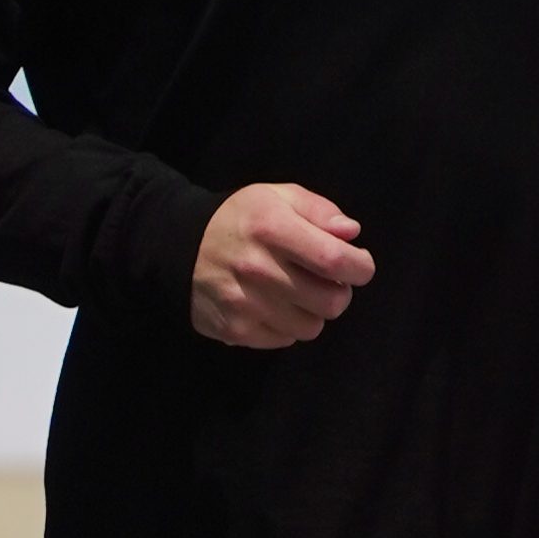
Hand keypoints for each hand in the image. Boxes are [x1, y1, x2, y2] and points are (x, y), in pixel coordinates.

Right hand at [191, 183, 374, 348]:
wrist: (178, 246)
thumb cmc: (241, 220)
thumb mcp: (278, 197)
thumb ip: (319, 211)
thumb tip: (351, 234)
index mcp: (272, 227)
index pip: (335, 260)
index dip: (360, 267)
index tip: (359, 265)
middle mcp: (258, 268)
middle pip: (330, 302)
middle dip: (339, 292)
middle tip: (326, 281)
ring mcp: (245, 303)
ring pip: (311, 328)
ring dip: (312, 312)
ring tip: (296, 292)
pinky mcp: (236, 329)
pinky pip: (285, 340)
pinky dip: (287, 326)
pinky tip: (273, 305)